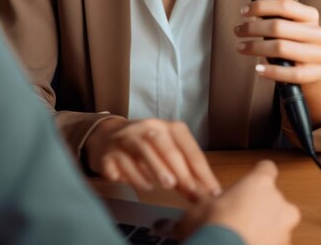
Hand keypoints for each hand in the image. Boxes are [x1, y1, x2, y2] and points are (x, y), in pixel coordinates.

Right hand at [84, 117, 221, 200]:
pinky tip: (144, 186)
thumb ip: (184, 169)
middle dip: (180, 169)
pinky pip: (121, 162)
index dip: (201, 169)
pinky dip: (133, 175)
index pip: (187, 145)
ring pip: (142, 149)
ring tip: (168, 185)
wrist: (107, 137)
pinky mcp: (109, 152)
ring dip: (157, 167)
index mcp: (167, 127)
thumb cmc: (146, 148)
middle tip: (192, 191)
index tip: (212, 191)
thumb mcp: (167, 153)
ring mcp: (126, 138)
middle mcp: (147, 128)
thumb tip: (207, 193)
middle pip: (164, 145)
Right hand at [176, 160, 299, 244]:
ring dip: (264, 230)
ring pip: (278, 225)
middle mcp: (278, 203)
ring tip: (240, 238)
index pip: (267, 168)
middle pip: (274, 199)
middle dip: (261, 208)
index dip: (259, 174)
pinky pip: (276, 244)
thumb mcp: (196, 212)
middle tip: (239, 217)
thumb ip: (191, 211)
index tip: (251, 182)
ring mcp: (284, 229)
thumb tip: (165, 222)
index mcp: (259, 184)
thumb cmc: (214, 229)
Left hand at [234, 0, 320, 125]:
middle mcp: (317, 33)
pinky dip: (271, 71)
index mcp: (311, 15)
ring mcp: (318, 54)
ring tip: (240, 47)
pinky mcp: (314, 74)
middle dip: (252, 28)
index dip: (260, 6)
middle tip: (237, 30)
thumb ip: (280, 0)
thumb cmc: (296, 40)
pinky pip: (290, 73)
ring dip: (255, 48)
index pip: (284, 5)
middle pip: (278, 27)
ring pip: (281, 49)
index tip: (243, 11)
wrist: (314, 69)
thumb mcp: (291, 19)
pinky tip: (257, 69)